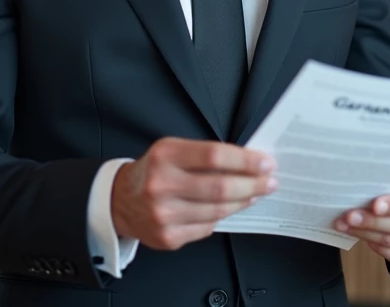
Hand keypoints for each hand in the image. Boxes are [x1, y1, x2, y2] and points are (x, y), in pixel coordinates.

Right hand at [111, 137, 276, 250]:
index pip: (214, 155)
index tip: (265, 163)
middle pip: (219, 187)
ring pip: (217, 210)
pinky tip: (230, 208)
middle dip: (252, 184)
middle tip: (269, 182)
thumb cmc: (154, 172)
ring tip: (253, 194)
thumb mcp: (173, 151)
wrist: (120, 201)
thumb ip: (205, 155)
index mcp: (165, 156)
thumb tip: (248, 162)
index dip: (245, 160)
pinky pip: (207, 227)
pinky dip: (223, 217)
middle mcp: (161, 184)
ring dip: (242, 201)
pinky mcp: (167, 237)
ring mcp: (163, 214)